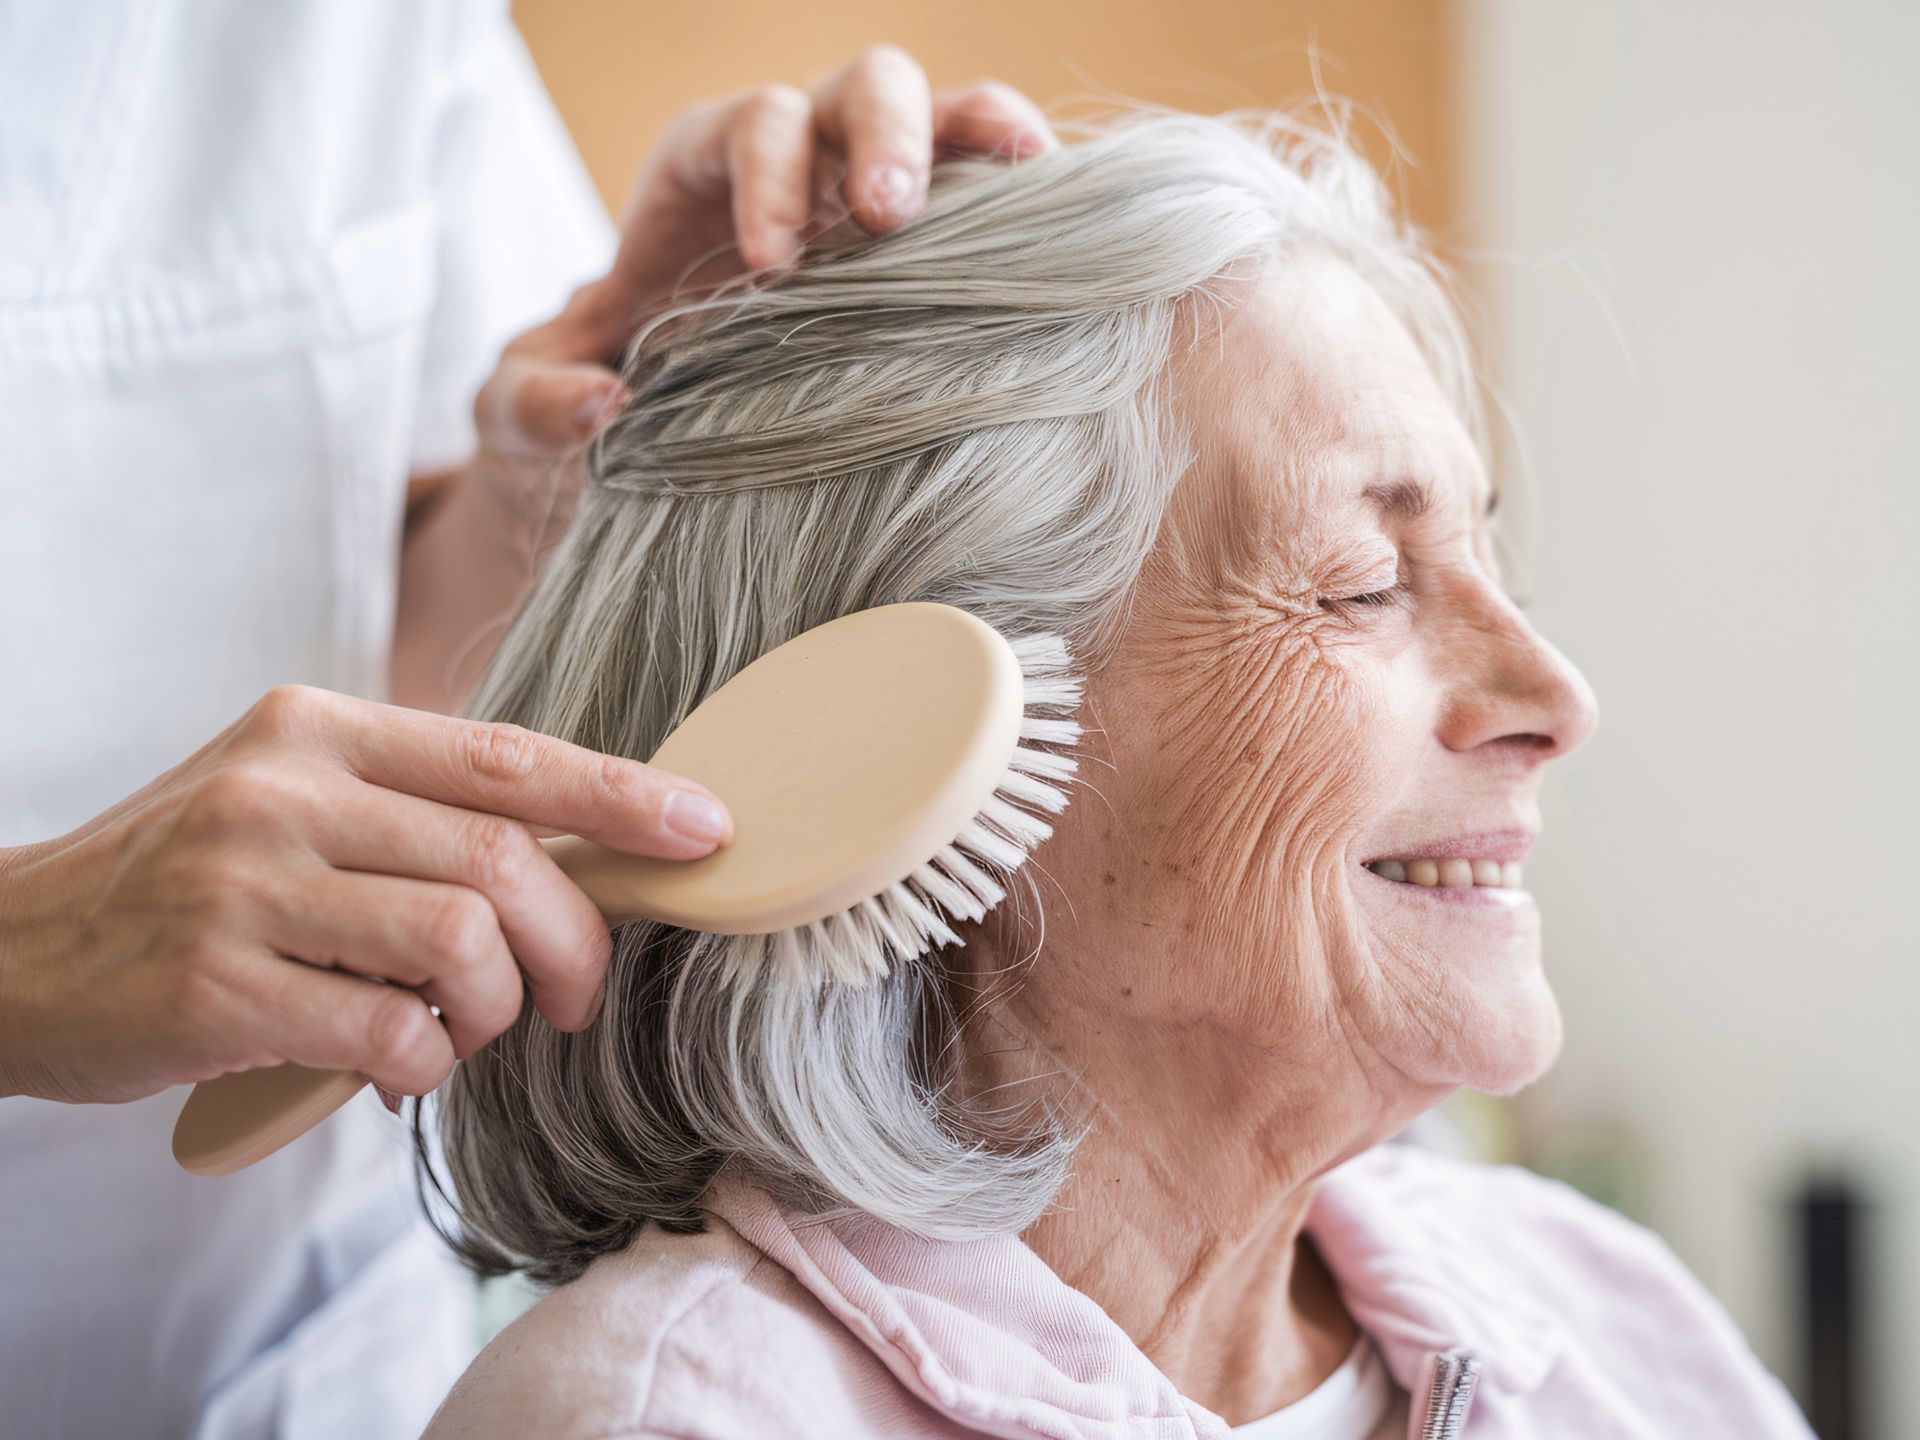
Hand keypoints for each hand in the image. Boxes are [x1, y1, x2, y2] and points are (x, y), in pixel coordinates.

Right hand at [0, 685, 732, 1105]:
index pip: (507, 755)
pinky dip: (425, 1066)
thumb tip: (583, 860)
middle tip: (579, 998)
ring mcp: (245, 884)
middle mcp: (286, 789)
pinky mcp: (215, 985)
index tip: (705, 828)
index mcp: (321, 729)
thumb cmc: (188, 878)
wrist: (11, 947)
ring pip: (460, 943)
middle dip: (577, 942)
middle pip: (503, 860)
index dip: (622, 796)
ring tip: (468, 1031)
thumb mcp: (293, 800)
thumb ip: (416, 813)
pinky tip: (399, 1069)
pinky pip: (389, 1032)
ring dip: (498, 1012)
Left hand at [468, 49, 1056, 539]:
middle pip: (853, 88)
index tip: (770, 268)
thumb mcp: (520, 408)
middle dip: (877, 135)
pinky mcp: (933, 244)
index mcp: (704, 168)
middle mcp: (800, 160)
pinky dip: (1029, 190)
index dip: (764, 179)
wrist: (664, 416)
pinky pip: (991, 188)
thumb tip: (599, 407)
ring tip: (1021, 173)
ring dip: (977, 139)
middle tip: (887, 216)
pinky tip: (1068, 217)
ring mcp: (874, 194)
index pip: (746, 129)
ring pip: (941, 114)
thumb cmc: (599, 389)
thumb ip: (527, 401)